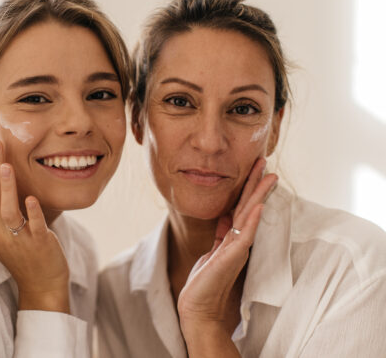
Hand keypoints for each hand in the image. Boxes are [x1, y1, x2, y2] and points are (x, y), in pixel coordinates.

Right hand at [0, 140, 69, 312]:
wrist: (42, 286)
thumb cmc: (24, 256)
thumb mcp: (4, 235)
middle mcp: (1, 234)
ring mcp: (20, 240)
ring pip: (8, 212)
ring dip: (7, 188)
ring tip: (6, 166)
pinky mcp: (40, 245)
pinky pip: (35, 227)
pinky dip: (33, 213)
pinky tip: (33, 199)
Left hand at [177, 158, 277, 350]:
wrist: (199, 307)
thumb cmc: (206, 281)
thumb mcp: (213, 250)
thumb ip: (222, 234)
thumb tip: (226, 216)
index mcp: (233, 237)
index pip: (243, 206)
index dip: (248, 187)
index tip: (254, 167)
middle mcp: (239, 240)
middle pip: (249, 206)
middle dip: (256, 183)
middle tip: (263, 160)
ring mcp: (237, 248)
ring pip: (250, 216)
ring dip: (258, 195)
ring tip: (268, 175)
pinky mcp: (233, 257)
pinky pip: (245, 235)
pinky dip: (252, 219)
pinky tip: (258, 205)